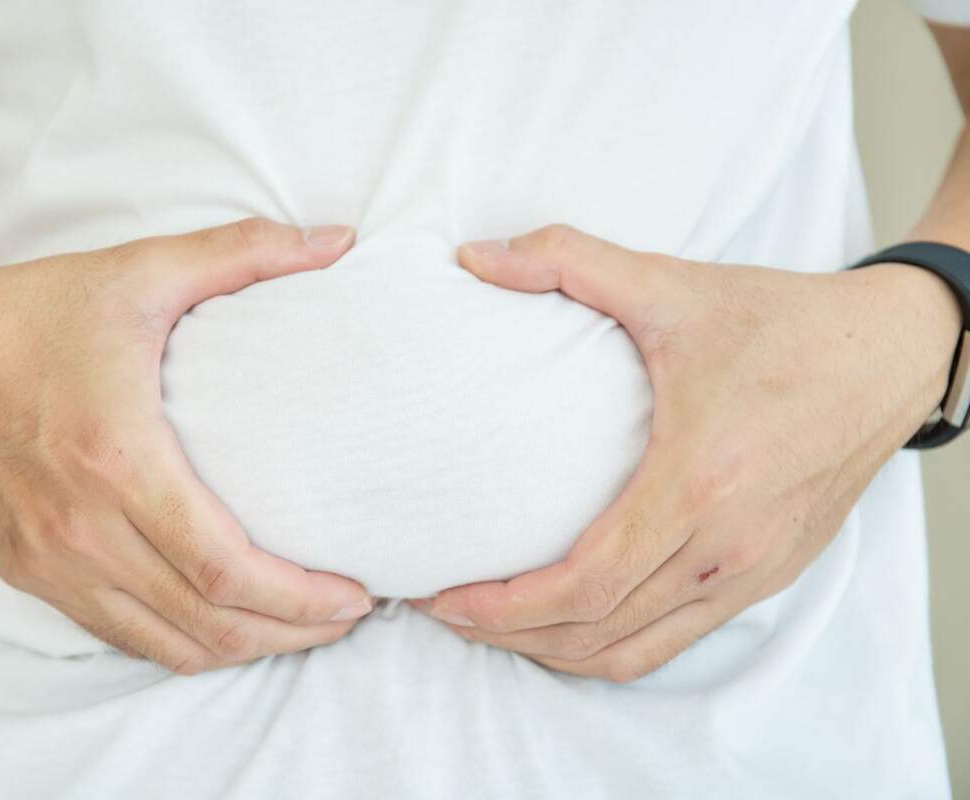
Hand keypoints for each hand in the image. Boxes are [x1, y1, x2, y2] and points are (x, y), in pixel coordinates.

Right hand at [0, 218, 372, 673]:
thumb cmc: (32, 312)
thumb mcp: (142, 270)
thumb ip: (246, 252)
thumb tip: (342, 238)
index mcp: (115, 458)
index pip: (224, 568)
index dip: (300, 598)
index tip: (354, 594)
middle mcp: (78, 528)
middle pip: (206, 623)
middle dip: (290, 633)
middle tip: (346, 617)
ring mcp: (47, 561)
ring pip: (165, 645)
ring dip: (242, 647)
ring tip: (300, 628)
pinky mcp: (25, 573)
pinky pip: (119, 636)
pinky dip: (182, 642)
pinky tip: (223, 619)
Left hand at [412, 225, 961, 681]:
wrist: (894, 354)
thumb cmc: (783, 325)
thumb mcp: (671, 284)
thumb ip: (566, 259)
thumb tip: (473, 255)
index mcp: (698, 483)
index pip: (583, 585)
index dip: (504, 607)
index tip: (445, 598)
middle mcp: (728, 547)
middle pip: (598, 633)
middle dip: (511, 635)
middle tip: (448, 612)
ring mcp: (753, 572)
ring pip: (636, 652)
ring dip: (558, 651)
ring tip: (497, 626)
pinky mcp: (770, 576)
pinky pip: (677, 639)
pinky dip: (614, 645)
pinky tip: (573, 618)